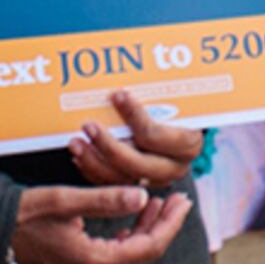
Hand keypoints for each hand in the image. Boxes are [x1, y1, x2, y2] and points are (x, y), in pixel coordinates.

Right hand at [7, 181, 191, 263]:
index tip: (184, 202)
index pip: (148, 247)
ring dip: (148, 229)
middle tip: (180, 199)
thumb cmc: (21, 215)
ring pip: (131, 254)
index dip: (170, 224)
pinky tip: (134, 214)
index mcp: (94, 261)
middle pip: (143, 253)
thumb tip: (142, 197)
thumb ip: (105, 200)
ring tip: (161, 202)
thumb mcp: (64, 200)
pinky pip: (115, 255)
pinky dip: (129, 235)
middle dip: (164, 225)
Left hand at [65, 88, 199, 190]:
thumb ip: (156, 92)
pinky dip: (92, 170)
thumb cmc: (175, 108)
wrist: (181, 129)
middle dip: (108, 145)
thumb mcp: (173, 99)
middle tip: (88, 125)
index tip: (116, 95)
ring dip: (94, 160)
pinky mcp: (137, 187)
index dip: (133, 115)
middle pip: (137, 163)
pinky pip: (111, 184)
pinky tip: (79, 155)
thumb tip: (130, 76)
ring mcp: (155, 180)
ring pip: (121, 179)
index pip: (155, 134)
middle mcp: (174, 167)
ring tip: (76, 142)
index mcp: (188, 144)